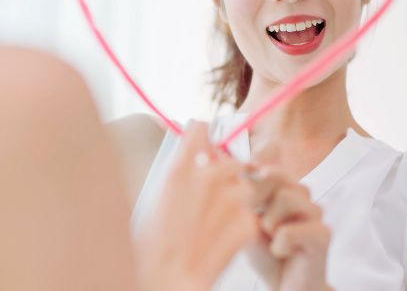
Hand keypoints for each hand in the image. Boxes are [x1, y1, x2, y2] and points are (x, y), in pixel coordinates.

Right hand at [135, 122, 258, 290]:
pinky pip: (253, 215)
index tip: (207, 146)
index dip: (205, 138)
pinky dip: (245, 226)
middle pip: (230, 161)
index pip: (200, 130)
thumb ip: (178, 175)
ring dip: (239, 202)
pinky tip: (226, 240)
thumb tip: (191, 160)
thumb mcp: (155, 202)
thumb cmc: (154, 250)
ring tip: (218, 226)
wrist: (168, 280)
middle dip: (227, 176)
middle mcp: (207, 177)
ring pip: (245, 187)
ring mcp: (230, 199)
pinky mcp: (247, 222)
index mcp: (179, 169)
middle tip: (215, 199)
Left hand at [246, 166, 331, 290]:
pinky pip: (288, 231)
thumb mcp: (246, 222)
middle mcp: (302, 196)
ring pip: (285, 198)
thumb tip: (237, 172)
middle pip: (275, 175)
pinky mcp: (323, 234)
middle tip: (255, 222)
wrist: (287, 286)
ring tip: (272, 239)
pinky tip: (283, 253)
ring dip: (268, 224)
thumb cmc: (267, 253)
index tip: (242, 185)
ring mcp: (315, 213)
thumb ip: (244, 198)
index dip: (251, 173)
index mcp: (284, 188)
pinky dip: (278, 246)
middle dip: (256, 198)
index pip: (268, 165)